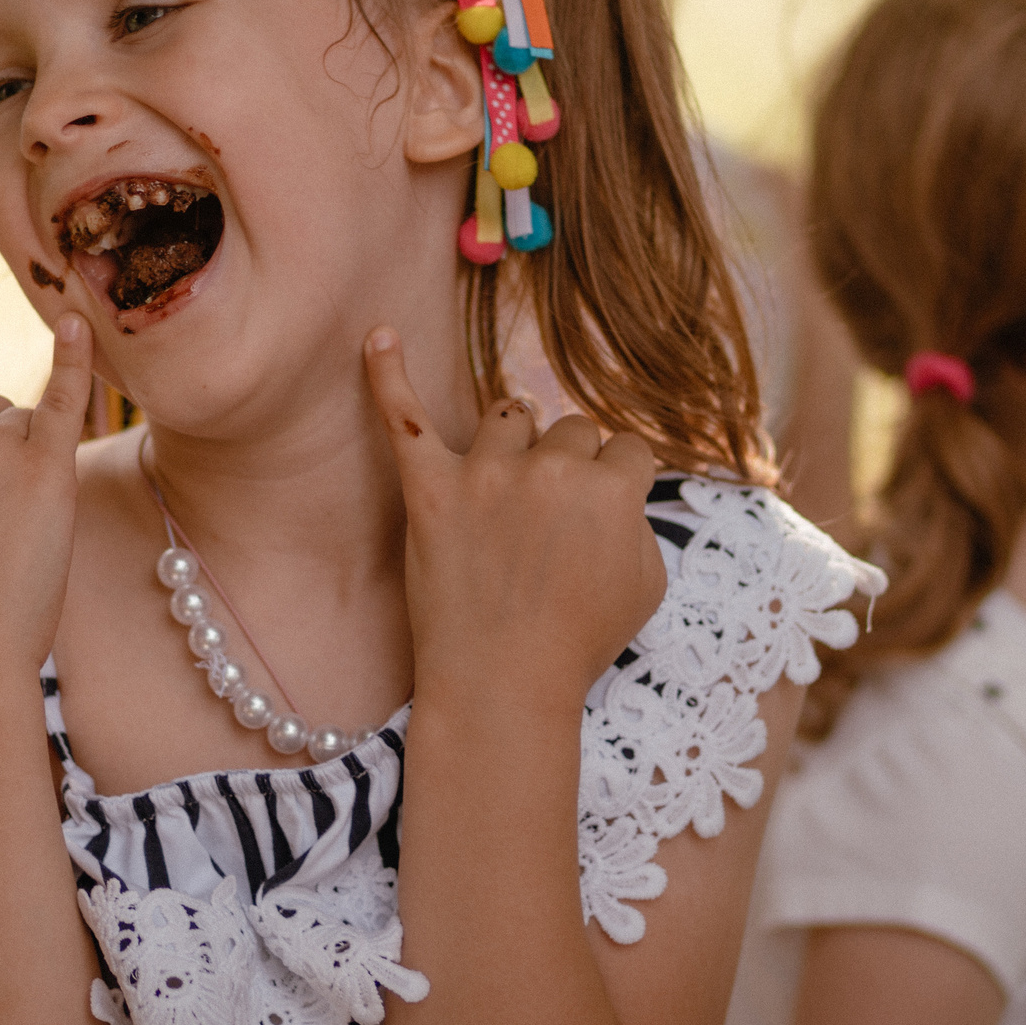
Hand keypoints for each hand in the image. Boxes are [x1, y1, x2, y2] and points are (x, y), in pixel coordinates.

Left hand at [364, 327, 664, 704]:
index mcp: (611, 490)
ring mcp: (485, 475)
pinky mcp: (429, 490)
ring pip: (510, 415)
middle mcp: (551, 469)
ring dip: (514, 443)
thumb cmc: (577, 643)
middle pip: (570, 430)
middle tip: (549, 531)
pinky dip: (388, 374)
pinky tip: (378, 337)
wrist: (500, 687)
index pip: (626, 452)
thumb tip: (617, 490)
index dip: (617, 489)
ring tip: (505, 493)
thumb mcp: (647, 583)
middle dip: (567, 470)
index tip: (598, 527)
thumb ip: (637, 520)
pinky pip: (402, 416)